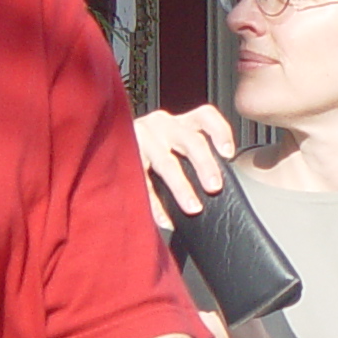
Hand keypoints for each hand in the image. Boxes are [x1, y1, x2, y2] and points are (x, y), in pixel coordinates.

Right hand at [136, 105, 235, 230]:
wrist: (108, 141)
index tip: (229, 153)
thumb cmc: (152, 148)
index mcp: (180, 122)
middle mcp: (163, 125)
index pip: (205, 117)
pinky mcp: (126, 157)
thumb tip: (216, 182)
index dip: (220, 132)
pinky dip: (155, 204)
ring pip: (167, 163)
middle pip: (191, 141)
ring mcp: (143, 138)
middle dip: (205, 165)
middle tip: (214, 187)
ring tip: (193, 208)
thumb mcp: (174, 142)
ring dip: (182, 188)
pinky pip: (143, 183)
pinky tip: (165, 220)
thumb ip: (192, 153)